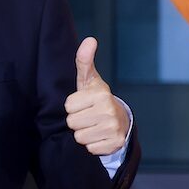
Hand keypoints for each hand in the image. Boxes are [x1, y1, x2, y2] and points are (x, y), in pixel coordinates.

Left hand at [66, 37, 128, 155]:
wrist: (119, 120)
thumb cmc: (97, 99)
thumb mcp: (89, 80)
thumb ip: (84, 61)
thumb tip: (89, 39)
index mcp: (101, 94)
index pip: (68, 106)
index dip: (73, 106)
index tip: (83, 104)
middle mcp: (108, 110)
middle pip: (72, 123)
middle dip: (77, 121)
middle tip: (88, 116)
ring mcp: (113, 128)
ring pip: (79, 137)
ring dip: (84, 133)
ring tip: (93, 125)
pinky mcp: (115, 144)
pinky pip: (90, 148)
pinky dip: (93, 144)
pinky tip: (100, 136)